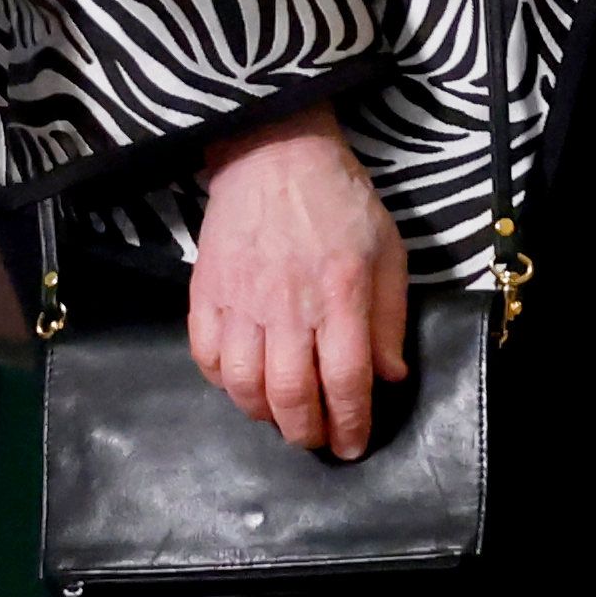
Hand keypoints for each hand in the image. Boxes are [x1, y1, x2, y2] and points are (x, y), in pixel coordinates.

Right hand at [187, 105, 407, 458]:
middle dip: (305, 431)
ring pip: (243, 383)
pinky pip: (205, 355)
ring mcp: (241, 299)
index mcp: (341, 294)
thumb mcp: (387, 251)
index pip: (346, 380)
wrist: (274, 150)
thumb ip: (390, 317)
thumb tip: (388, 377)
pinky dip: (221, 381)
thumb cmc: (340, 201)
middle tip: (315, 439)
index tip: (352, 445)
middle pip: (291, 394)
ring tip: (278, 415)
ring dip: (262, 413)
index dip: (350, 424)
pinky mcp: (206, 290)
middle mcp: (289, 304)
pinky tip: (240, 382)